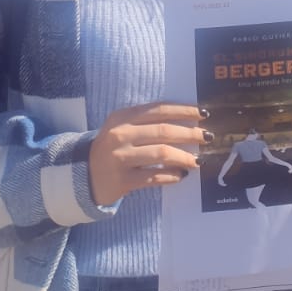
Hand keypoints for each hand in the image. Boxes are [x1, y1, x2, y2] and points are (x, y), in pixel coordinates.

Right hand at [88, 102, 208, 205]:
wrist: (84, 175)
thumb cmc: (111, 148)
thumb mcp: (121, 128)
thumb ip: (145, 122)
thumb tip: (184, 121)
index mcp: (122, 117)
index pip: (159, 110)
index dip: (183, 111)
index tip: (203, 114)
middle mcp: (120, 134)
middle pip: (164, 130)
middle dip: (190, 133)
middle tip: (207, 137)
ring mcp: (121, 157)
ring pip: (161, 153)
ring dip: (184, 156)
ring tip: (198, 160)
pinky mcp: (123, 180)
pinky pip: (154, 176)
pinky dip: (171, 175)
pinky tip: (181, 175)